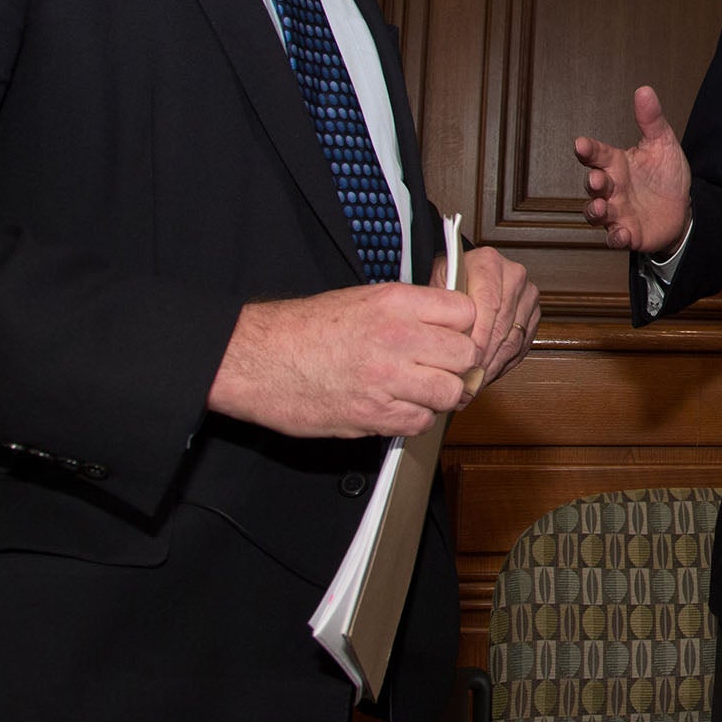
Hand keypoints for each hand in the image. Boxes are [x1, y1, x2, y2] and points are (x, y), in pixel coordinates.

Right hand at [208, 283, 479, 438]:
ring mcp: (387, 378)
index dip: (462, 329)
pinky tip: (395, 408)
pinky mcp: (373, 415)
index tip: (450, 337)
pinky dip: (413, 419)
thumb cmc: (304, 329)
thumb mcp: (363, 299)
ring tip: (416, 391)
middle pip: (465, 356)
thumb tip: (447, 326)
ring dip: (438, 396)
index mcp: (396, 302)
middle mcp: (398, 337)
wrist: (255, 359)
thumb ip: (409, 311)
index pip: (466, 314)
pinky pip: (421, 422)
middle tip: (438, 369)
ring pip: (450, 393)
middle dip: (456, 366)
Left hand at [432, 244, 539, 400]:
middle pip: (502, 325)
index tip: (465, 361)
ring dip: (493, 366)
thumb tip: (447, 344)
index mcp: (489, 263)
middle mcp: (513, 275)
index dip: (478, 337)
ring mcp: (527, 295)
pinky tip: (486, 374)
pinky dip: (504, 364)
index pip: (489, 305)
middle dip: (484, 358)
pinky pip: (522, 346)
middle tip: (466, 380)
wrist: (462, 276)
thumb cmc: (445, 282)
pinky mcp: (533, 315)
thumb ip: (441, 310)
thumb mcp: (434, 287)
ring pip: (514, 339)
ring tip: (474, 384)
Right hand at [574, 85, 690, 253]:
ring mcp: (617, 212)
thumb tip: (645, 90)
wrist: (683, 209)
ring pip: (596, 214)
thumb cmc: (666, 176)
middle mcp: (612, 188)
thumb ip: (652, 120)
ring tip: (602, 208)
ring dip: (595, 212)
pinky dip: (616, 238)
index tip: (580, 144)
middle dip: (592, 183)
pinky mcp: (628, 233)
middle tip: (596, 179)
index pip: (597, 154)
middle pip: (593, 186)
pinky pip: (616, 238)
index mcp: (617, 164)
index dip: (588, 150)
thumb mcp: (663, 145)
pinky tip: (622, 234)